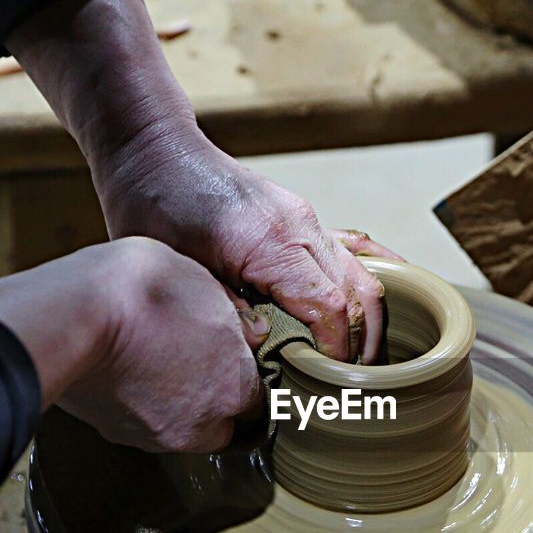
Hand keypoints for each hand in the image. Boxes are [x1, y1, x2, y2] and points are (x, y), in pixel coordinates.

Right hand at [0, 237, 266, 452]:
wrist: (71, 315)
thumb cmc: (142, 291)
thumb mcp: (204, 282)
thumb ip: (234, 316)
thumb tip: (251, 331)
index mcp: (233, 388)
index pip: (260, 399)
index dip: (248, 375)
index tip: (238, 357)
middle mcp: (199, 423)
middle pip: (223, 425)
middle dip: (217, 401)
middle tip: (201, 364)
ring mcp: (154, 433)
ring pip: (180, 427)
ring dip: (177, 404)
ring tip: (159, 363)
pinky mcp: (114, 432)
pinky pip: (139, 423)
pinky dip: (139, 403)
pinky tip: (129, 370)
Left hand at [93, 127, 395, 362]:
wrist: (154, 148)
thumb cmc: (153, 203)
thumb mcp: (177, 270)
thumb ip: (224, 311)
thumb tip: (263, 347)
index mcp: (272, 243)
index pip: (331, 307)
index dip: (339, 349)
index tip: (335, 382)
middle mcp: (301, 228)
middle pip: (358, 294)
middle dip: (364, 342)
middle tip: (355, 383)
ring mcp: (306, 220)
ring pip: (362, 273)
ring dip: (370, 317)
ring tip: (364, 357)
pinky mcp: (302, 217)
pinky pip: (352, 248)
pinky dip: (370, 276)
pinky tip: (379, 304)